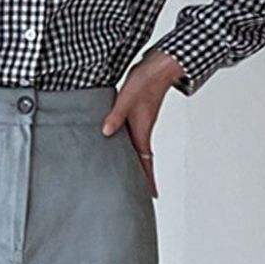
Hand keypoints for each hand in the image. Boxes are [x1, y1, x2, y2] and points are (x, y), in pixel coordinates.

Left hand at [100, 50, 185, 198]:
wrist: (159, 67)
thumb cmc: (144, 82)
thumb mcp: (126, 99)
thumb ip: (115, 116)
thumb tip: (106, 132)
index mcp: (141, 131)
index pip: (146, 162)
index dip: (147, 179)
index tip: (152, 196)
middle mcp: (142, 131)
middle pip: (143, 161)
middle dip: (142, 179)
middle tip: (140, 195)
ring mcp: (140, 124)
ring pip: (138, 150)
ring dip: (136, 164)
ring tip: (130, 178)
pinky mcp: (137, 116)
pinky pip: (133, 139)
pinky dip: (129, 149)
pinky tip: (119, 149)